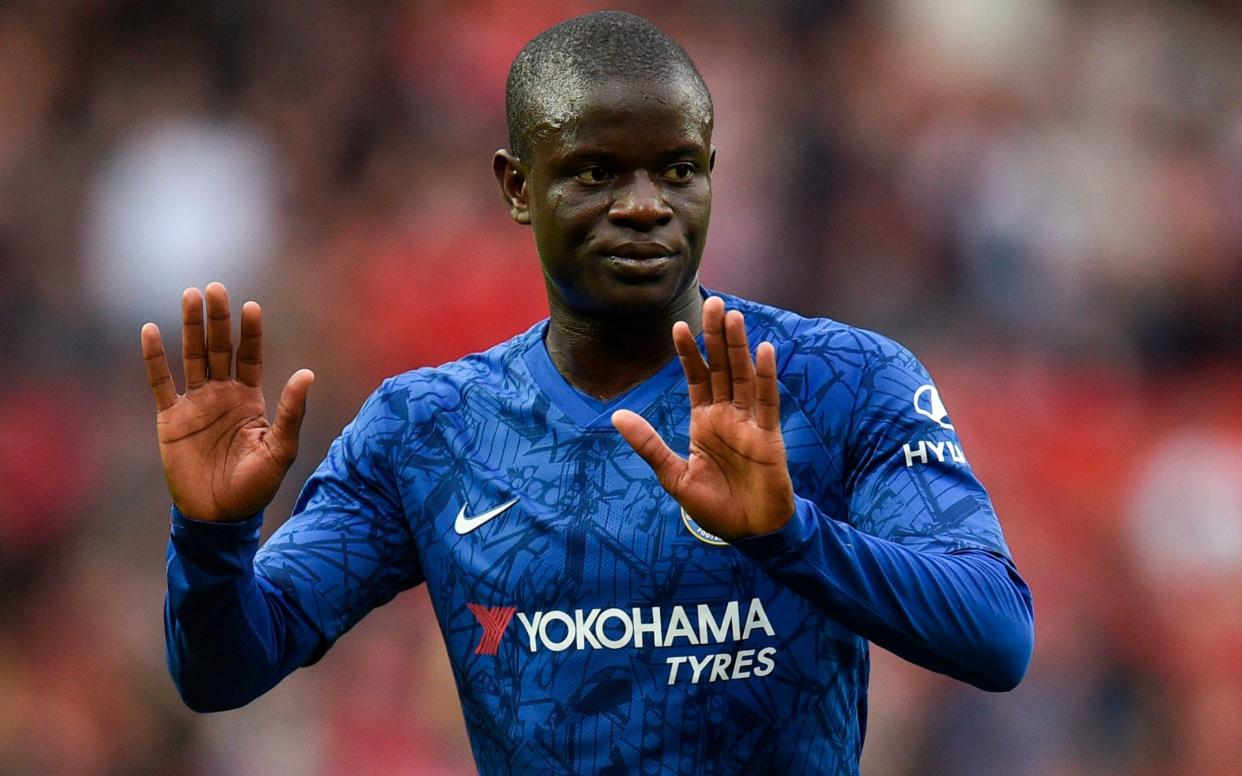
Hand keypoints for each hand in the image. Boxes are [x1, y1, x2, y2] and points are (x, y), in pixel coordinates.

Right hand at [141, 283, 313, 521]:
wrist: (219, 516)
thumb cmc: (255, 487)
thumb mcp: (280, 449)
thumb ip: (291, 411)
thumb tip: (307, 373)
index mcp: (250, 399)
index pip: (250, 356)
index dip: (250, 332)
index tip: (251, 306)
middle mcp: (223, 395)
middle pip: (220, 348)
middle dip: (218, 319)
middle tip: (216, 287)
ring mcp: (196, 404)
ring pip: (192, 357)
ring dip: (190, 327)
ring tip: (190, 295)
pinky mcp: (170, 419)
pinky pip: (161, 383)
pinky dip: (155, 358)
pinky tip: (151, 330)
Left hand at [612, 296, 793, 539]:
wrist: (749, 533)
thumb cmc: (714, 507)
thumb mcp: (674, 475)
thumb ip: (649, 444)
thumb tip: (616, 415)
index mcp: (704, 422)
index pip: (697, 378)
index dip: (689, 353)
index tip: (679, 326)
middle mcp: (727, 416)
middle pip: (723, 368)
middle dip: (717, 337)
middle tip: (715, 303)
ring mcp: (749, 424)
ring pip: (744, 377)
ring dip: (740, 348)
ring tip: (734, 317)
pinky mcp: (768, 437)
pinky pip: (767, 402)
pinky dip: (766, 377)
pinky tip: (763, 351)